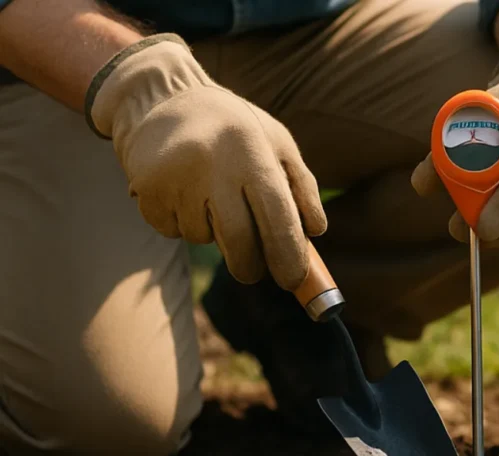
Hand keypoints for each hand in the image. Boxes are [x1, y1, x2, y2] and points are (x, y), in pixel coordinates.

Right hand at [86, 34, 326, 289]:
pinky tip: (182, 192)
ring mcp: (175, 177)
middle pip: (239, 241)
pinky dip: (182, 223)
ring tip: (209, 195)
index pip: (277, 216)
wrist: (163, 96)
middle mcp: (213, 164)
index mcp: (253, 152)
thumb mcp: (277, 143)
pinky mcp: (146, 189)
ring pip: (202, 237)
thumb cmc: (235, 127)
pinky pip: (172, 231)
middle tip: (254, 271)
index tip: (292, 279)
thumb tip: (315, 232)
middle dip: (250, 266)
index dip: (288, 254)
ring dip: (211, 233)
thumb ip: (302, 186)